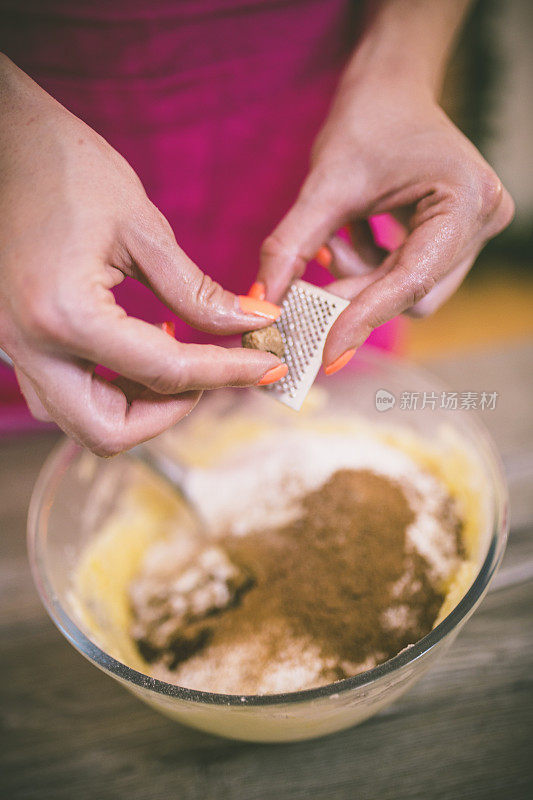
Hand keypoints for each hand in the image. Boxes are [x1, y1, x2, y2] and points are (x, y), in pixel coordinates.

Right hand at [0, 56, 283, 454]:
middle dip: (171, 411)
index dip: (227, 373)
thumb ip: (197, 292)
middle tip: (210, 374)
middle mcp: (32, 347)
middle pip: (110, 432)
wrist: (5, 142)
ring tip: (176, 357)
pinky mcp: (18, 341)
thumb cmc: (68, 169)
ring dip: (137, 407)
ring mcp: (17, 348)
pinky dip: (108, 390)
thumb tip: (253, 324)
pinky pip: (65, 396)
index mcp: (65, 315)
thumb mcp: (143, 228)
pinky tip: (139, 347)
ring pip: (83, 422)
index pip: (165, 371)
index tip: (267, 367)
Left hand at [257, 72, 513, 372]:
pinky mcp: (456, 236)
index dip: (364, 317)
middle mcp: (483, 220)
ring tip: (333, 238)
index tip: (326, 352)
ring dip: (361, 277)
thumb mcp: (324, 185)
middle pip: (413, 295)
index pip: (411, 281)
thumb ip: (292, 247)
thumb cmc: (365, 121)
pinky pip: (408, 275)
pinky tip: (350, 236)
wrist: (390, 87)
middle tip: (308, 289)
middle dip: (356, 294)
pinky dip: (371, 267)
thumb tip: (262, 304)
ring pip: (409, 290)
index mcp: (464, 202)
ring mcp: (474, 230)